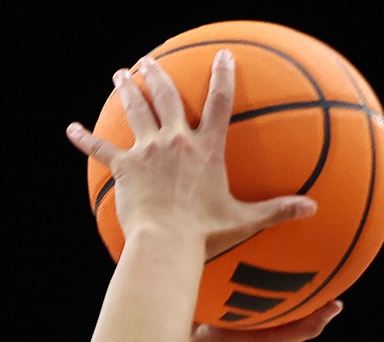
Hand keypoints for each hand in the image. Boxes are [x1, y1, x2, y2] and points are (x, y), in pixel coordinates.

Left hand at [66, 50, 313, 256]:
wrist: (166, 242)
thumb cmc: (205, 234)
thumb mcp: (244, 220)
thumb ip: (277, 210)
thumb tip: (313, 208)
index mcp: (206, 149)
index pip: (221, 103)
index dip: (223, 76)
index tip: (222, 57)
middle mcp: (176, 141)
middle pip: (166, 97)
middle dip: (158, 75)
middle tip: (149, 62)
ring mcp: (147, 151)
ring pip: (135, 111)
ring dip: (126, 90)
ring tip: (120, 75)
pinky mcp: (124, 167)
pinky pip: (99, 148)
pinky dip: (84, 138)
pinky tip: (70, 128)